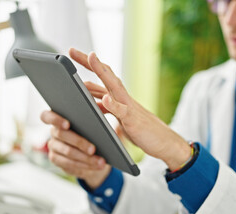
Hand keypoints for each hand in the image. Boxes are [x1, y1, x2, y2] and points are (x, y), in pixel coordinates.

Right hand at [40, 111, 110, 188]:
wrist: (96, 152)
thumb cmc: (97, 132)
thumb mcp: (100, 122)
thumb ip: (99, 115)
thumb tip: (105, 112)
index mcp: (60, 118)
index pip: (47, 116)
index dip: (55, 120)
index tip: (67, 124)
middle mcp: (54, 132)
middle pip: (61, 135)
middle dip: (79, 142)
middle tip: (93, 149)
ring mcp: (54, 146)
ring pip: (67, 152)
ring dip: (86, 158)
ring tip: (101, 161)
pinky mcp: (57, 160)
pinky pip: (69, 164)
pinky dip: (85, 165)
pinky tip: (97, 166)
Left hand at [69, 48, 190, 169]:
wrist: (164, 142)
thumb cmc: (141, 130)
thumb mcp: (120, 117)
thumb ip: (106, 107)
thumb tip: (92, 100)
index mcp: (118, 97)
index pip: (101, 76)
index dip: (87, 65)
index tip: (71, 54)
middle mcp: (123, 97)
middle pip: (105, 74)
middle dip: (89, 61)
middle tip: (71, 50)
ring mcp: (128, 107)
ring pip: (114, 85)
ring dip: (102, 71)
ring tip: (91, 57)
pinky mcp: (132, 120)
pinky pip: (122, 111)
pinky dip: (113, 104)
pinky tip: (105, 99)